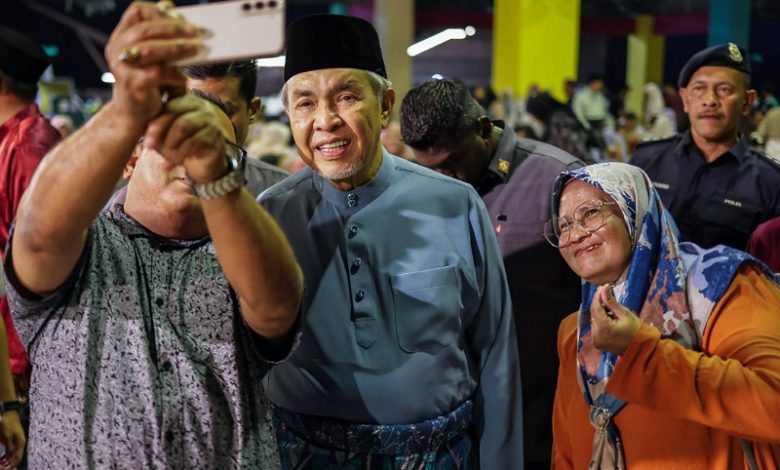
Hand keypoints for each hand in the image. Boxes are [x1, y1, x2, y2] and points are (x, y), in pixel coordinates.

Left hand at [0, 410, 24, 468]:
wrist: (9, 413)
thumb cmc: (9, 422)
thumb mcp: (8, 435)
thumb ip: (10, 446)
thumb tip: (11, 455)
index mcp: (21, 442)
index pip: (18, 457)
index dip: (12, 465)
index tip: (5, 469)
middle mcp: (20, 443)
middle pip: (16, 457)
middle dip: (8, 464)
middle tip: (1, 467)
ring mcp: (17, 441)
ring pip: (12, 455)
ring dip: (6, 460)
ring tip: (0, 464)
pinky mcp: (13, 440)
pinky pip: (10, 451)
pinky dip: (5, 455)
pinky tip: (1, 458)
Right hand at [104, 1, 200, 121]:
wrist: (134, 115)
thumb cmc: (148, 82)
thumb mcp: (153, 57)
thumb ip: (159, 36)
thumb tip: (171, 6)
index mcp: (121, 37)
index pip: (136, 12)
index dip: (158, 11)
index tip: (180, 17)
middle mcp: (117, 49)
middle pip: (144, 30)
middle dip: (173, 29)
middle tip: (195, 33)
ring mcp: (122, 68)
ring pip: (150, 50)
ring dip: (176, 48)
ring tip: (195, 49)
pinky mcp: (133, 85)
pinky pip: (158, 73)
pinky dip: (175, 75)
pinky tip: (183, 79)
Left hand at [145, 94, 227, 182]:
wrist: (202, 164)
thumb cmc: (180, 146)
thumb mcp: (163, 137)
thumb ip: (154, 129)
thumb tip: (147, 132)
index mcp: (185, 101)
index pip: (167, 105)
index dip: (155, 122)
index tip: (147, 140)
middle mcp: (200, 106)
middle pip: (174, 112)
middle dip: (159, 131)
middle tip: (150, 147)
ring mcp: (210, 120)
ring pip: (183, 125)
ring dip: (171, 143)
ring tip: (167, 156)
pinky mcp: (216, 135)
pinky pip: (194, 141)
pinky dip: (182, 153)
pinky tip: (178, 162)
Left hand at [589, 284, 641, 354]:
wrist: (641, 348)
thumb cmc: (636, 329)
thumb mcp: (624, 314)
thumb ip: (611, 301)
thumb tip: (603, 288)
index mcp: (604, 328)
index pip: (595, 308)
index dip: (598, 296)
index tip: (602, 287)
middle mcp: (596, 335)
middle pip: (594, 314)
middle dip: (600, 305)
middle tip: (609, 298)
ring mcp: (595, 340)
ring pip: (594, 320)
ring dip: (600, 314)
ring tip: (612, 313)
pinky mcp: (596, 343)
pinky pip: (595, 328)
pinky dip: (600, 322)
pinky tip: (610, 321)